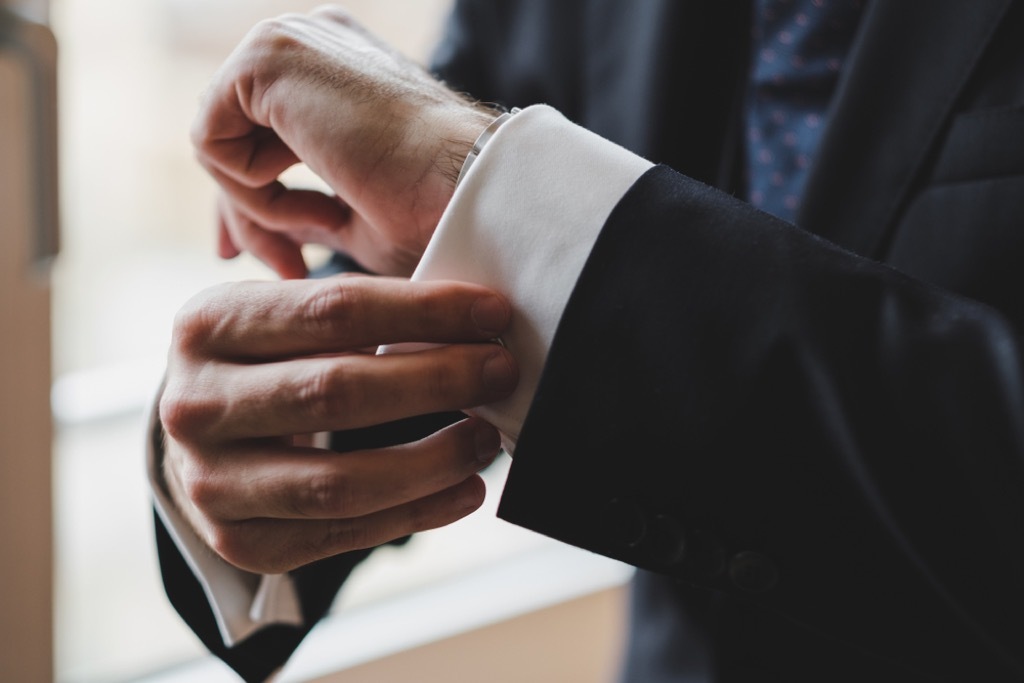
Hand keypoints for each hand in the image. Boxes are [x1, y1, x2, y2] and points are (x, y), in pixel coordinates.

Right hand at [158, 276, 517, 573]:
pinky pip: (346, 534)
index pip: (333, 311)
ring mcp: (211, 484)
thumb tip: (473, 322)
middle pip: (337, 393)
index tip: (491, 313)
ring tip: (486, 439)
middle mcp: (194, 407)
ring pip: (342, 481)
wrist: (199, 435)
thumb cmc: (265, 361)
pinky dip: (419, 512)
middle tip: (500, 372)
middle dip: (438, 380)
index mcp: (208, 326)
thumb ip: (358, 312)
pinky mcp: (242, 542)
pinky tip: (465, 489)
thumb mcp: (284, 316)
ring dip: (435, 460)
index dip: (424, 311)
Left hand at [192, 6, 492, 277]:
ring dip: (262, 208)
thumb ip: (304, 208)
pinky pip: (211, 140)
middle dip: (246, 213)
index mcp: (339, 70)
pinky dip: (251, 191)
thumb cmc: (433, 213)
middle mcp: (311, 43)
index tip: (255, 256)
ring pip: (220, 141)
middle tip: (279, 268)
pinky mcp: (266, 57)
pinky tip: (314, 203)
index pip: (263, 129)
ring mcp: (287, 41)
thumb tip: (255, 227)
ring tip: (322, 228)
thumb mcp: (355, 215)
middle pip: (234, 134)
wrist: (471, 191)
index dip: (251, 198)